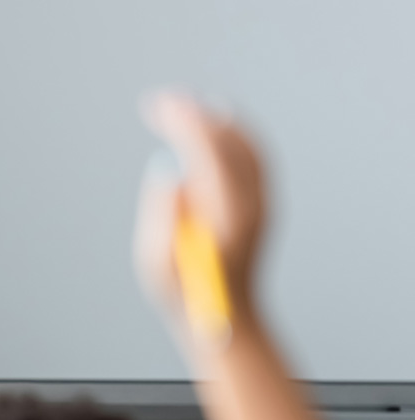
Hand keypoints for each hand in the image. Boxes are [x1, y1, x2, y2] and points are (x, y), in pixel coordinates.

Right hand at [135, 92, 267, 338]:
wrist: (227, 318)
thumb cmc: (185, 295)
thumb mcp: (157, 262)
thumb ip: (162, 214)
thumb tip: (169, 171)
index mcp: (225, 214)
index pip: (208, 149)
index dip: (182, 121)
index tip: (157, 107)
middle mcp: (251, 203)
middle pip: (229, 140)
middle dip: (195, 113)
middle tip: (163, 101)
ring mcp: (262, 203)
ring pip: (247, 143)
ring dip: (217, 117)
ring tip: (187, 105)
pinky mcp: (262, 205)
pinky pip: (255, 156)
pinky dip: (236, 133)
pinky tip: (217, 124)